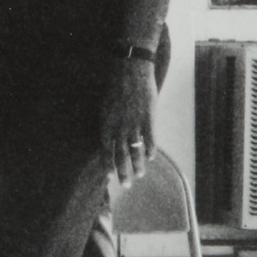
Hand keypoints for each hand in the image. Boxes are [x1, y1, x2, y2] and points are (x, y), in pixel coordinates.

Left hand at [100, 59, 156, 185]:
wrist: (130, 71)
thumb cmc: (116, 86)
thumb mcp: (105, 106)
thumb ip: (108, 123)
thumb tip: (109, 138)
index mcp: (106, 124)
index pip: (105, 150)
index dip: (108, 164)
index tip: (110, 175)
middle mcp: (119, 127)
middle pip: (120, 155)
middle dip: (123, 172)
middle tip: (126, 185)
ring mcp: (134, 124)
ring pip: (136, 151)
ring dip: (138, 165)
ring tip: (140, 175)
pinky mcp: (149, 119)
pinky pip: (150, 140)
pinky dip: (150, 150)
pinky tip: (150, 158)